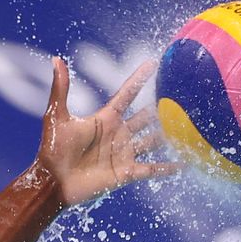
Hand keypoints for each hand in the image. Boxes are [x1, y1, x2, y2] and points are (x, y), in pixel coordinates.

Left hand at [36, 57, 181, 206]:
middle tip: (180, 98)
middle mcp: (117, 134)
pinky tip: (184, 164)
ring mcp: (123, 154)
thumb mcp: (57, 116)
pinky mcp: (126, 173)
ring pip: (152, 141)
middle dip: (161, 109)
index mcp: (104, 119)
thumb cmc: (52, 149)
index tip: (154, 63)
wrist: (53, 182)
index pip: (127, 94)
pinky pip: (151, 169)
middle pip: (145, 118)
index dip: (139, 79)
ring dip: (167, 137)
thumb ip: (61, 89)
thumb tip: (56, 59)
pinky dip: (167, 168)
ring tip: (188, 129)